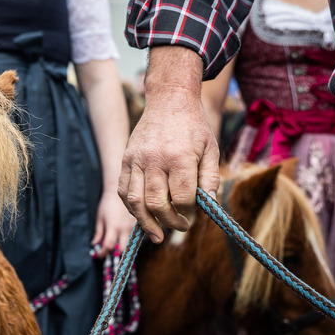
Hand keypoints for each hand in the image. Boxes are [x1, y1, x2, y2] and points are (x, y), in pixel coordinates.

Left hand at [91, 191, 135, 257]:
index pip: (108, 246)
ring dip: (125, 249)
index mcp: (113, 227)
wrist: (122, 191)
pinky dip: (132, 242)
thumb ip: (98, 232)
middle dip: (117, 255)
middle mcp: (125, 229)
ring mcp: (135, 228)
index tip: (99, 255)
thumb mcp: (100, 218)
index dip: (103, 253)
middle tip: (110, 256)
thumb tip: (94, 245)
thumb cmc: (108, 204)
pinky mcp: (141, 225)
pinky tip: (128, 242)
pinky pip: (138, 238)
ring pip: (132, 245)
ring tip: (119, 250)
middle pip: (123, 250)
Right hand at [118, 93, 218, 243]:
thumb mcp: (211, 149)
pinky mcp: (126, 159)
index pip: (183, 198)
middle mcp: (155, 160)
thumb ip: (210, 178)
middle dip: (170, 222)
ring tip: (156, 234)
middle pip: (157, 203)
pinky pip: (123, 189)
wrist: (168, 100)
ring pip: (135, 201)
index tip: (194, 215)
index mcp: (180, 157)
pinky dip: (130, 206)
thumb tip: (208, 206)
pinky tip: (141, 214)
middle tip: (180, 227)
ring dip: (146, 222)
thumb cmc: (193, 126)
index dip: (190, 212)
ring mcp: (136, 160)